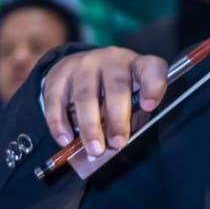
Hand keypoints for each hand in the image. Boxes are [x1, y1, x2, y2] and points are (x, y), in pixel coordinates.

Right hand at [42, 47, 168, 156]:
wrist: (79, 69)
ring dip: (90, 126)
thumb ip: (131, 119)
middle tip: (117, 143)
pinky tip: (65, 139)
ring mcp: (84, 64)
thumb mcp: (130, 100)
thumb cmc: (113, 93)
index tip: (149, 106)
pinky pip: (56, 99)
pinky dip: (59, 122)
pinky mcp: (60, 73)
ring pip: (85, 95)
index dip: (153, 86)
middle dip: (117, 119)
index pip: (152, 68)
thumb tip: (117, 146)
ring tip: (94, 148)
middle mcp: (112, 60)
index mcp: (137, 66)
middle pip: (116, 87)